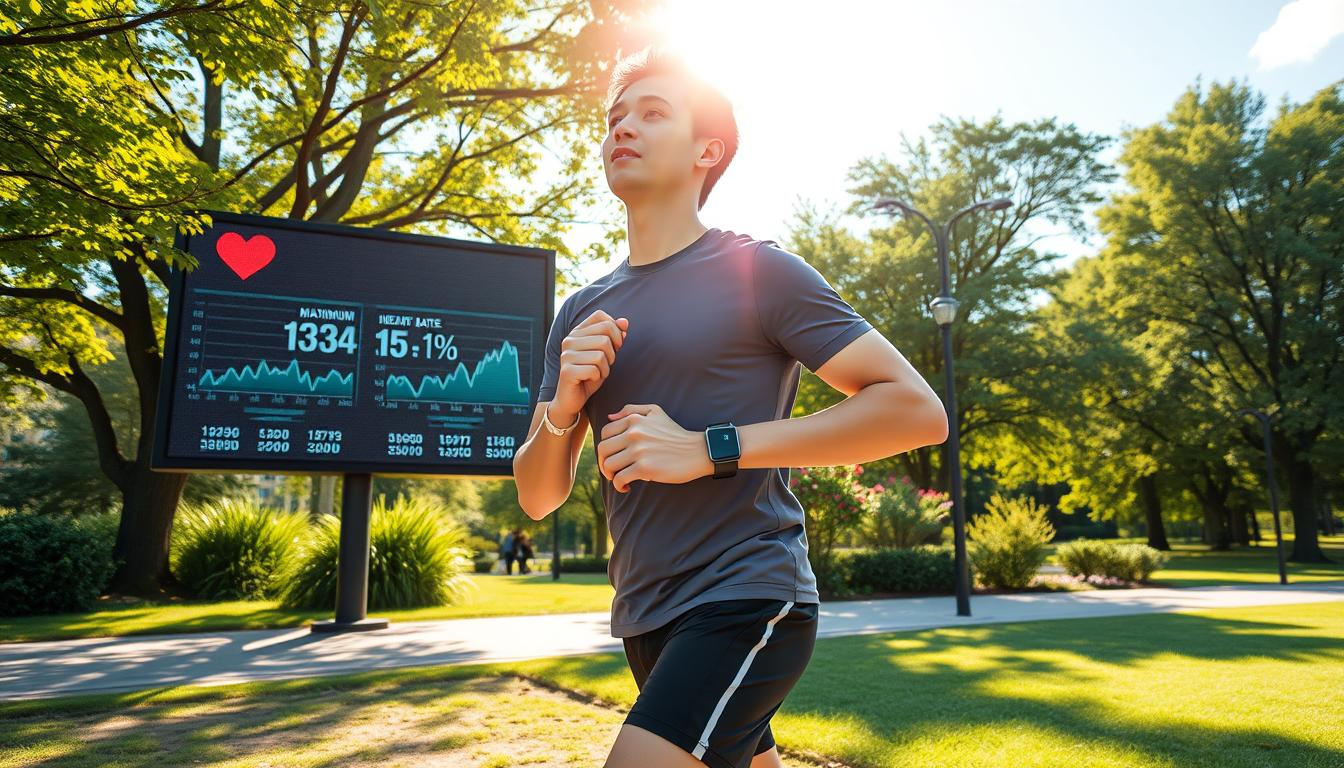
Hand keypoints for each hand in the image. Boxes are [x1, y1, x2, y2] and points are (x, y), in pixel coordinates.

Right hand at [551, 309, 627, 418]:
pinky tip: (590, 380)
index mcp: (577, 332)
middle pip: (605, 336)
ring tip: (597, 373)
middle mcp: (569, 340)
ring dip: (605, 368)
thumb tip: (625, 322)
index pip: (600, 316)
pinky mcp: (567, 371)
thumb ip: (615, 336)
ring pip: (601, 354)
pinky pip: (594, 369)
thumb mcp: (606, 353)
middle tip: (604, 364)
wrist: (573, 398)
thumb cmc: (590, 373)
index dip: (614, 329)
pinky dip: (598, 377)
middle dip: (612, 354)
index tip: (614, 344)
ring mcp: (566, 355)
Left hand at [598, 404, 714, 491]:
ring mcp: (638, 451)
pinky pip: (620, 479)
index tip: (613, 456)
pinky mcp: (644, 468)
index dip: (605, 446)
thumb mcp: (655, 412)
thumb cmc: (676, 433)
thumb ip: (631, 410)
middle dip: (603, 462)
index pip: (604, 432)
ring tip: (619, 479)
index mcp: (634, 420)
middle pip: (602, 449)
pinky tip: (626, 488)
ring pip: (609, 465)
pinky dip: (619, 486)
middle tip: (612, 471)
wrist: (697, 451)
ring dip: (610, 475)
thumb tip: (610, 417)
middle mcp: (633, 433)